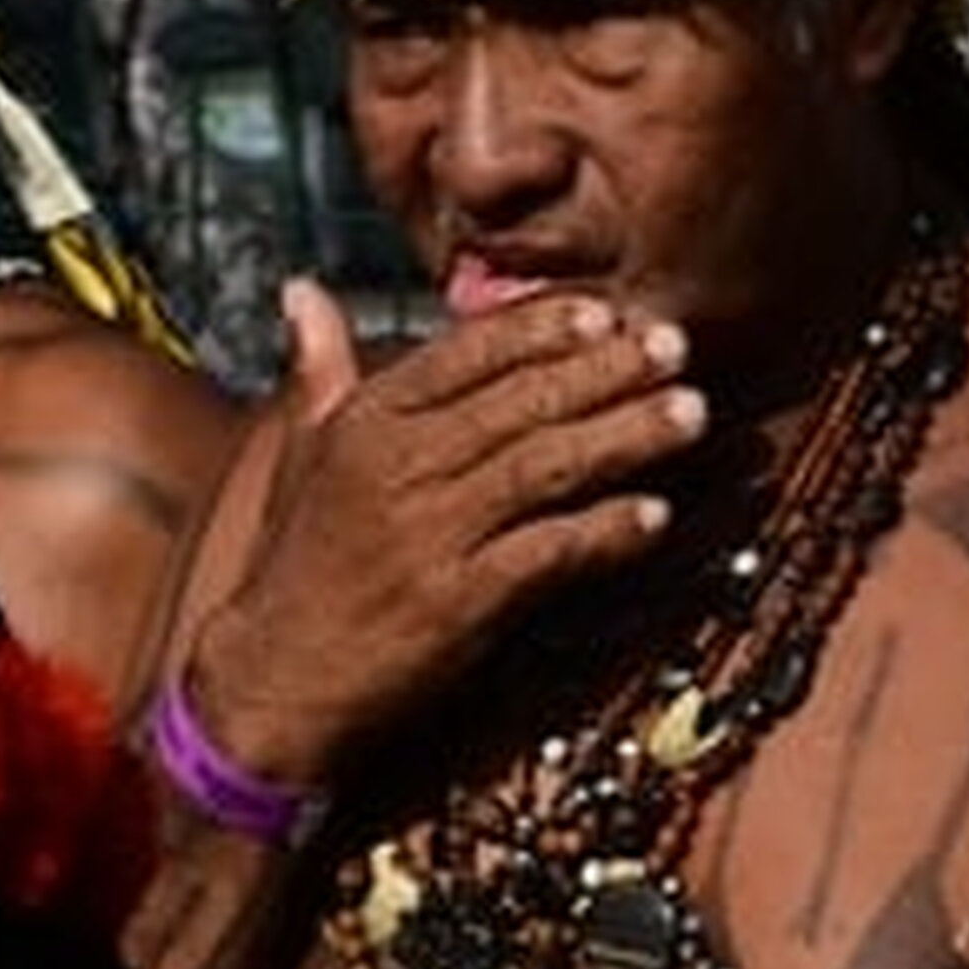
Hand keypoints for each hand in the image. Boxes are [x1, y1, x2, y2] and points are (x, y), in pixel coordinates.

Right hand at [179, 277, 707, 786]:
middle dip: (606, 370)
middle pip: (521, 402)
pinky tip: (656, 515)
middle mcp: (398, 467)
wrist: (277, 677)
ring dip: (625, 437)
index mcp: (368, 422)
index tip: (605, 311)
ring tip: (691, 414)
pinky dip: (603, 532)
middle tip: (675, 344)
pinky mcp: (458, 603)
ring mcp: (430, 535)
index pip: (466, 353)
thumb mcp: (305, 456)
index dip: (541, 328)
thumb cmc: (303, 563)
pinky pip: (546, 554)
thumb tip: (305, 291)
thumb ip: (322, 371)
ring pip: (544, 467)